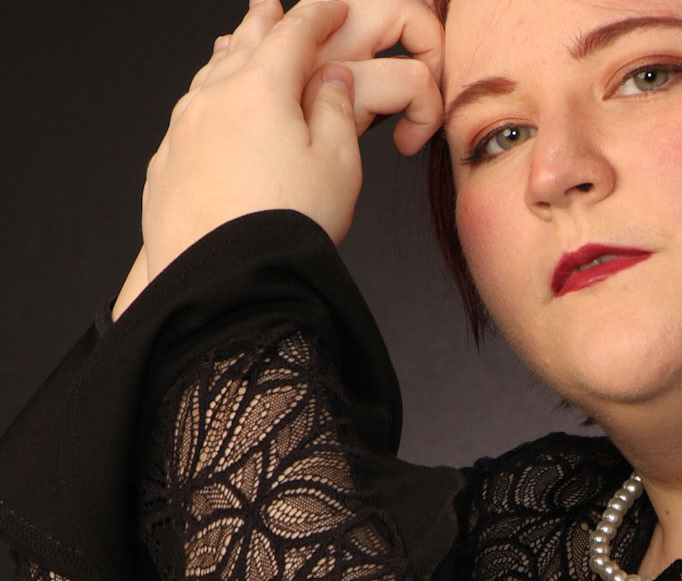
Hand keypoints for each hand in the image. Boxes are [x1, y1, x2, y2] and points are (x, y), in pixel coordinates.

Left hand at [135, 0, 442, 290]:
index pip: (294, 34)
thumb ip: (336, 112)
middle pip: (242, 45)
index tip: (331, 5)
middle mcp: (214, 98)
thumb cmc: (286, 224)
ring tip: (235, 43)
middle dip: (262, 21)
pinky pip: (189, 115)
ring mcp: (183, 130)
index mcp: (262, 88)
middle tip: (271, 3)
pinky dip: (206, 99)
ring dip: (228, 55)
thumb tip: (332, 81)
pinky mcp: (167, 165)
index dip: (317, 15)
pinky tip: (209, 108)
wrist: (226, 277)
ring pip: (209, 76)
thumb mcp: (339, 164)